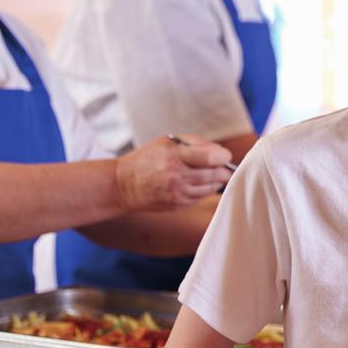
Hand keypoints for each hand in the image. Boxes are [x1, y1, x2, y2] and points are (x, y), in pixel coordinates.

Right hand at [115, 135, 230, 210]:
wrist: (124, 185)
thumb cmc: (148, 159)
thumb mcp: (167, 142)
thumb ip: (196, 143)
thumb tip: (221, 152)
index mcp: (175, 157)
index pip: (212, 158)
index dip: (223, 156)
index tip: (223, 155)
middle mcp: (177, 177)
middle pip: (216, 174)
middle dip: (223, 169)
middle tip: (220, 165)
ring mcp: (179, 194)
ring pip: (212, 188)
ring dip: (215, 180)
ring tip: (207, 173)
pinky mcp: (179, 205)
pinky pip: (202, 197)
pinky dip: (204, 190)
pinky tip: (195, 183)